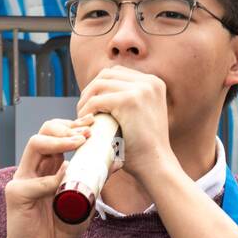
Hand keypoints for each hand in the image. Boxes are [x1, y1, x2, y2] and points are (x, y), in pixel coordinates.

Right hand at [1, 116, 97, 237]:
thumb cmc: (58, 231)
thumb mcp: (84, 203)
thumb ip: (95, 183)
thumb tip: (116, 161)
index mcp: (47, 167)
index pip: (56, 135)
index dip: (74, 127)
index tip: (93, 125)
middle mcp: (33, 169)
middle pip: (45, 131)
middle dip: (68, 127)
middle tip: (88, 132)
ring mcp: (22, 179)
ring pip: (36, 144)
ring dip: (60, 141)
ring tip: (79, 142)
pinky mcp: (15, 194)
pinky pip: (35, 182)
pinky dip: (51, 182)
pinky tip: (62, 185)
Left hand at [75, 65, 175, 188]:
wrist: (155, 165)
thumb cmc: (144, 148)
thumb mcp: (141, 117)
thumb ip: (128, 102)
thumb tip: (102, 96)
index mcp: (154, 83)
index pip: (117, 73)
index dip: (99, 87)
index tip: (91, 105)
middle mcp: (149, 82)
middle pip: (107, 74)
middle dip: (90, 91)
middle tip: (82, 111)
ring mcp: (141, 89)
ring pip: (100, 85)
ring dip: (86, 100)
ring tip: (82, 117)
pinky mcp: (129, 100)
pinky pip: (97, 100)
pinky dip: (86, 110)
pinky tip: (85, 122)